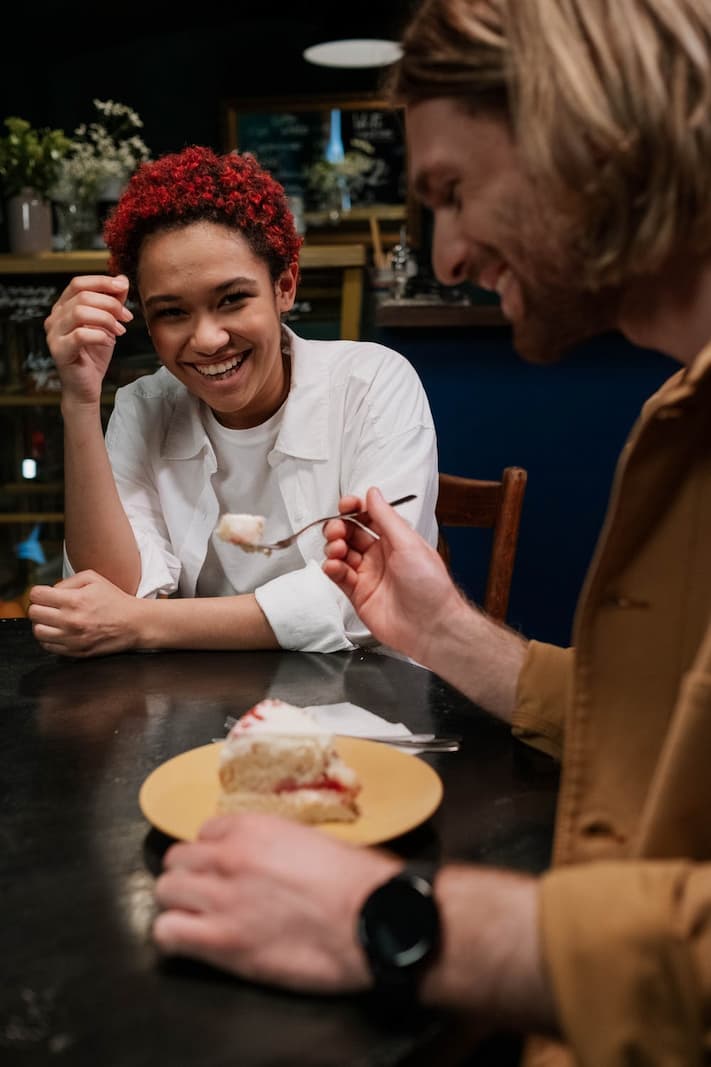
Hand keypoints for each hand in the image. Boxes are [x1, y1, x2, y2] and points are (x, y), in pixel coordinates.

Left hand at [28, 570, 142, 656]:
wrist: (133, 624)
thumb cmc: (114, 600)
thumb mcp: (93, 579)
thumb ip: (67, 581)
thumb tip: (50, 591)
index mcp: (74, 600)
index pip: (36, 595)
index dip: (38, 592)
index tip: (45, 594)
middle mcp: (71, 620)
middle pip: (34, 613)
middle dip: (39, 606)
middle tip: (49, 606)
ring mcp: (72, 638)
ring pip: (37, 631)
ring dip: (43, 623)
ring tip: (54, 619)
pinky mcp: (75, 652)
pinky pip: (48, 646)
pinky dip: (50, 637)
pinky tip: (61, 630)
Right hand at [44, 274, 133, 404]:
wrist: (86, 386)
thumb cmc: (94, 354)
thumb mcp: (108, 323)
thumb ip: (113, 301)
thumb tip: (122, 279)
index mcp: (63, 307)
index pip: (79, 283)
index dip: (102, 282)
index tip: (123, 288)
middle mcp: (54, 317)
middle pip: (82, 296)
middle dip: (110, 303)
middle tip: (127, 317)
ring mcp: (54, 334)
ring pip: (81, 312)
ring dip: (107, 319)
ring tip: (120, 330)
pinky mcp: (59, 350)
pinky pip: (81, 335)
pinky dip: (100, 335)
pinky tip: (109, 341)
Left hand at [153, 812, 401, 990]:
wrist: (373, 918)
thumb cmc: (360, 882)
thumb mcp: (318, 842)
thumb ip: (282, 846)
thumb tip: (277, 862)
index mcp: (254, 827)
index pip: (206, 831)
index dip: (214, 851)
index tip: (225, 867)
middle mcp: (229, 856)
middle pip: (177, 859)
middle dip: (189, 876)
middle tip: (208, 895)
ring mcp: (220, 898)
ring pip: (165, 892)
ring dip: (179, 904)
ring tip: (197, 920)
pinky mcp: (220, 941)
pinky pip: (167, 933)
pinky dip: (174, 938)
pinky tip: (192, 944)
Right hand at [323, 486, 466, 665]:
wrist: (431, 627)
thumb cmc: (430, 587)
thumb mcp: (409, 543)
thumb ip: (386, 518)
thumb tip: (373, 493)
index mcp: (396, 540)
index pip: (369, 517)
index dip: (355, 509)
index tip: (345, 505)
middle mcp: (381, 556)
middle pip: (350, 534)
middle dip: (339, 528)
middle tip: (337, 531)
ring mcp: (368, 575)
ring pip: (341, 554)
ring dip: (334, 547)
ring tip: (337, 550)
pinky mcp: (358, 595)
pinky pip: (339, 576)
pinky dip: (332, 568)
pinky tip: (333, 566)